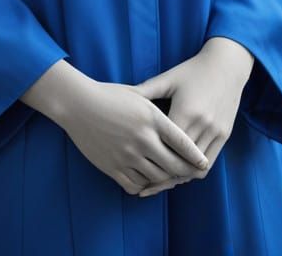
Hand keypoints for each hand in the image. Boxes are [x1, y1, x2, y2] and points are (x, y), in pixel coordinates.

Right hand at [54, 78, 210, 195]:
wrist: (77, 104)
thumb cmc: (109, 95)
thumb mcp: (138, 95)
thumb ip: (157, 109)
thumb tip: (179, 117)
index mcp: (151, 118)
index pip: (182, 142)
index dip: (195, 155)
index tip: (203, 161)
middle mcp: (142, 139)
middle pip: (174, 165)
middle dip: (185, 172)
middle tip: (189, 173)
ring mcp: (127, 155)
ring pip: (157, 178)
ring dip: (165, 180)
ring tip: (169, 177)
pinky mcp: (112, 167)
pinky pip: (136, 185)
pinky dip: (144, 186)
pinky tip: (147, 179)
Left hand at [128, 37, 254, 196]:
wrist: (226, 64)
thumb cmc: (191, 70)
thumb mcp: (168, 78)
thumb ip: (145, 91)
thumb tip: (119, 97)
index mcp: (185, 111)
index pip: (166, 146)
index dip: (151, 159)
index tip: (135, 167)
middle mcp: (202, 124)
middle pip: (180, 162)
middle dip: (162, 175)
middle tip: (145, 185)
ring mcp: (216, 132)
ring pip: (195, 167)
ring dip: (179, 176)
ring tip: (162, 182)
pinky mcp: (225, 135)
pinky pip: (209, 162)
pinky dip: (194, 170)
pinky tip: (181, 171)